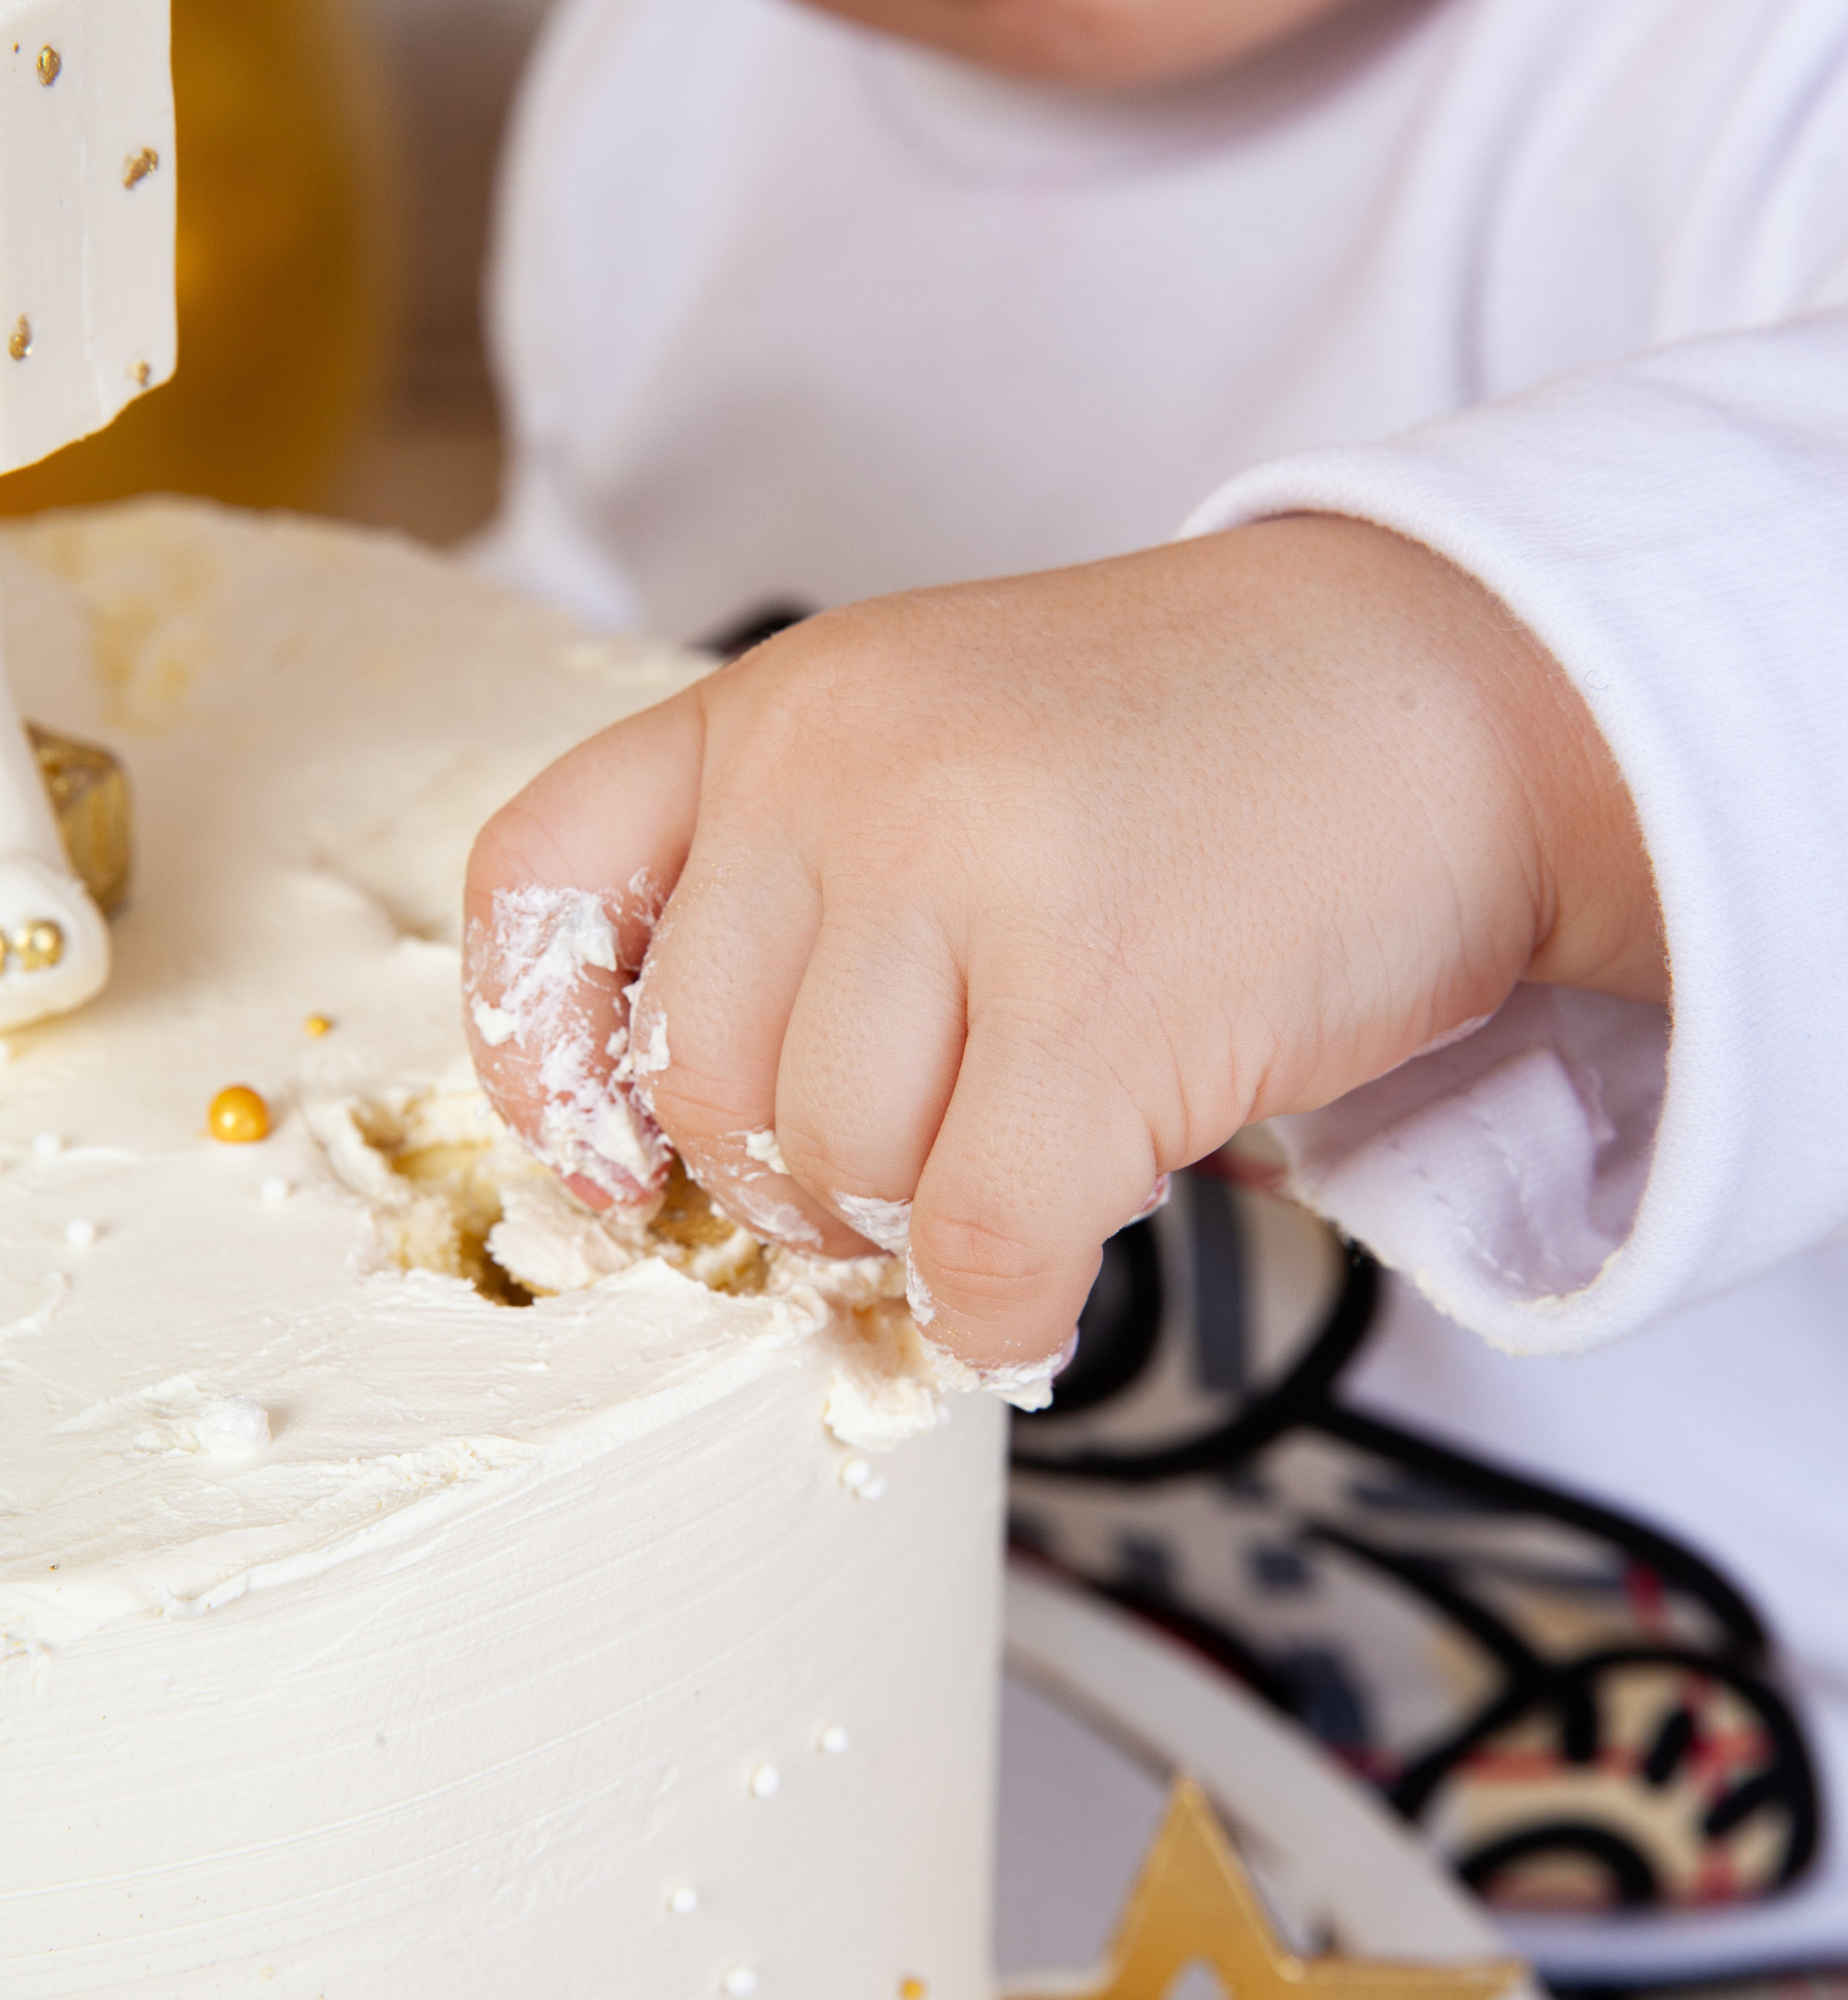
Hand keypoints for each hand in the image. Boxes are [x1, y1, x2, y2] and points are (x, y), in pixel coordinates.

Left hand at [463, 519, 1664, 1379]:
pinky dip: (999, 1309)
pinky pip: (975, 1247)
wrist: (1461, 690)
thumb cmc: (1199, 746)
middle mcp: (846, 772)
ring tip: (1018, 1162)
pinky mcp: (1103, 1006)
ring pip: (830, 1176)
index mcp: (780, 702)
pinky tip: (1040, 1283)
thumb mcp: (940, 735)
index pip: (538, 883)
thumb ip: (799, 879)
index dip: (542, 1056)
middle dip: (789, 1178)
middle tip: (909, 1170)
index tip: (606, 1155)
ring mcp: (972, 880)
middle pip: (694, 1084)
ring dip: (910, 1231)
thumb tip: (673, 1148)